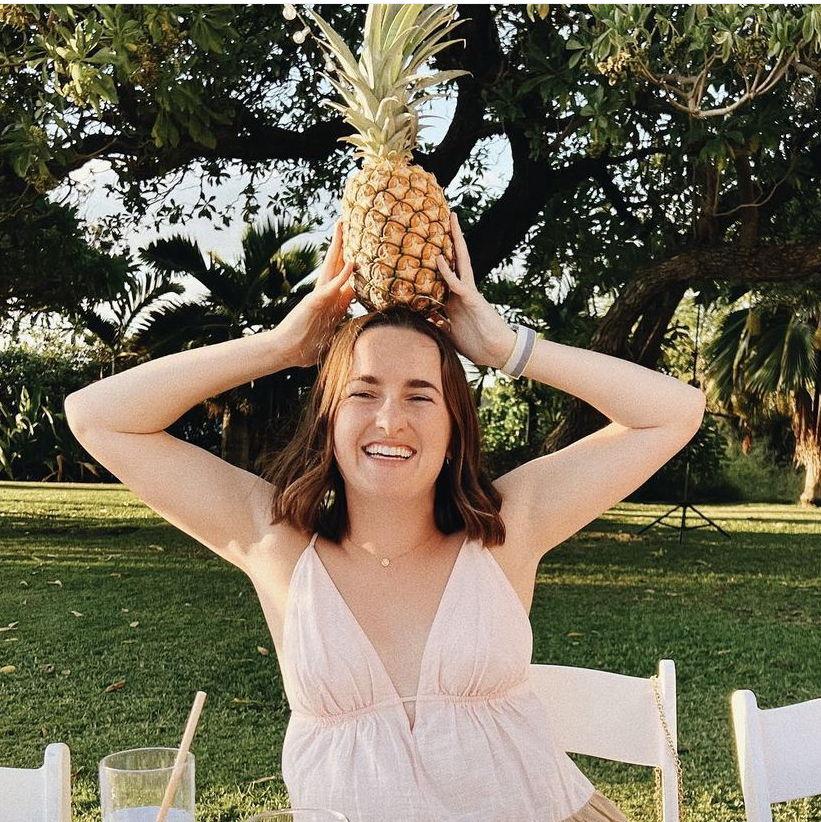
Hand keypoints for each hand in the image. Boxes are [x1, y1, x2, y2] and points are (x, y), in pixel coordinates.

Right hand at [277, 220, 355, 367]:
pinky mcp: (315, 302)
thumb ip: (339, 331)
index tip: (363, 249)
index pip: (345, 276)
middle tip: (348, 222)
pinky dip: (342, 276)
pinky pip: (332, 287)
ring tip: (344, 226)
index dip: (353, 262)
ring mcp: (320, 296)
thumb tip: (353, 340)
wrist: (285, 350)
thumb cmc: (305, 348)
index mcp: (330, 300)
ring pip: (333, 267)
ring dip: (340, 247)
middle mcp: (325, 293)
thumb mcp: (329, 337)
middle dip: (343, 243)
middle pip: (337, 263)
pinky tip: (352, 263)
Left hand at [435, 212, 515, 367]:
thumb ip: (437, 324)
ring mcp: (467, 293)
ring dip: (455, 241)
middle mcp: (461, 292)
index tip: (424, 245)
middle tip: (442, 217)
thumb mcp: (450, 333)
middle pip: (453, 260)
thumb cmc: (477, 344)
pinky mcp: (473, 300)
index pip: (442, 275)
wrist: (498, 352)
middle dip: (449, 240)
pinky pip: (458, 283)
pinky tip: (439, 259)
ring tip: (450, 220)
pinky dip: (447, 272)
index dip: (434, 260)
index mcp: (455, 300)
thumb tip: (421, 320)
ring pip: (459, 262)